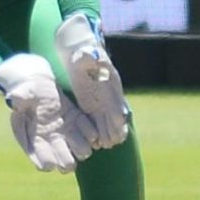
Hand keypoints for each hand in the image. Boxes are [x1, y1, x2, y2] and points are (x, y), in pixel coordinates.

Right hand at [0, 53, 97, 173]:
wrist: (41, 85)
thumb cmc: (27, 92)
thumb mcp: (20, 95)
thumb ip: (18, 99)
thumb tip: (13, 100)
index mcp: (36, 143)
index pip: (45, 165)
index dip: (48, 159)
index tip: (46, 142)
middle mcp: (54, 143)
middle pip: (66, 166)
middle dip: (68, 159)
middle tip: (66, 143)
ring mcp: (69, 135)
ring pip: (82, 153)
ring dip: (82, 146)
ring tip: (74, 131)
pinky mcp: (80, 124)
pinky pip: (92, 136)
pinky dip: (90, 132)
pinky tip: (81, 120)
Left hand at [54, 14, 129, 149]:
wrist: (80, 61)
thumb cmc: (82, 56)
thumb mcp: (84, 55)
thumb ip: (87, 57)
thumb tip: (92, 57)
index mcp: (111, 82)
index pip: (116, 97)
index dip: (117, 108)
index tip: (119, 120)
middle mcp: (111, 96)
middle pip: (116, 114)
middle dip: (115, 127)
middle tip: (113, 140)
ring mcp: (104, 104)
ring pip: (110, 123)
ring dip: (110, 133)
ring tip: (106, 144)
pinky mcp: (95, 110)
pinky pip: (101, 124)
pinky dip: (101, 133)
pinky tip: (99, 143)